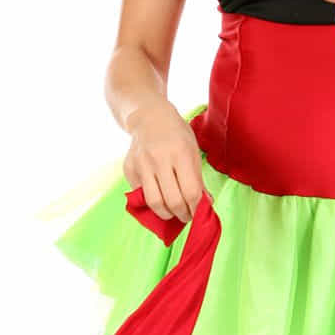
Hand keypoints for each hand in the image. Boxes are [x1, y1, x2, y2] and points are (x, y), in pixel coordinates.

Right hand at [123, 101, 206, 223]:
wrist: (148, 117)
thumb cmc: (176, 134)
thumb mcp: (193, 150)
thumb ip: (197, 178)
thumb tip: (205, 204)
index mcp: (180, 153)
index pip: (191, 191)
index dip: (196, 208)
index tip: (198, 214)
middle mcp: (159, 159)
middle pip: (173, 201)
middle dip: (183, 215)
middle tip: (187, 216)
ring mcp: (141, 165)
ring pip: (154, 203)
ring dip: (166, 214)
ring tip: (173, 213)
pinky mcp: (129, 169)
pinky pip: (141, 195)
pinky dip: (151, 202)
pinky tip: (160, 199)